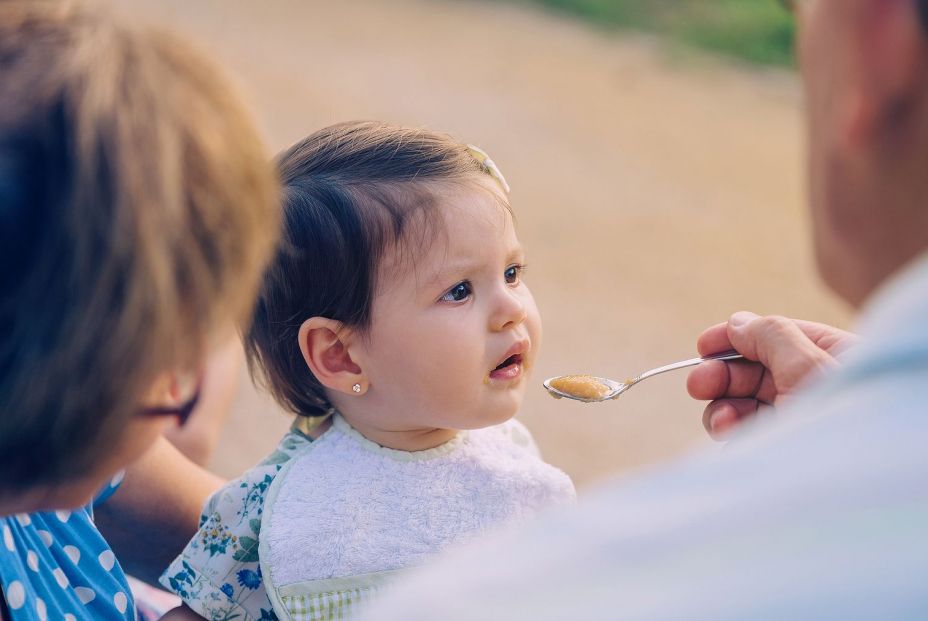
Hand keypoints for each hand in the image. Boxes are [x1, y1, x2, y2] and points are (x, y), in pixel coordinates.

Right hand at [687, 311, 856, 438]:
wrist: (855, 493)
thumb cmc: (843, 427)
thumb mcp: (809, 368)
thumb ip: (771, 336)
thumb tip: (738, 323)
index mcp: (833, 357)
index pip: (777, 335)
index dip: (736, 337)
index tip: (702, 345)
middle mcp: (815, 388)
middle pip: (755, 371)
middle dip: (723, 378)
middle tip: (698, 386)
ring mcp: (798, 421)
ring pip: (746, 405)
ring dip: (724, 409)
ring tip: (722, 422)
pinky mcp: (782, 451)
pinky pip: (746, 435)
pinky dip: (731, 433)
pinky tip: (729, 437)